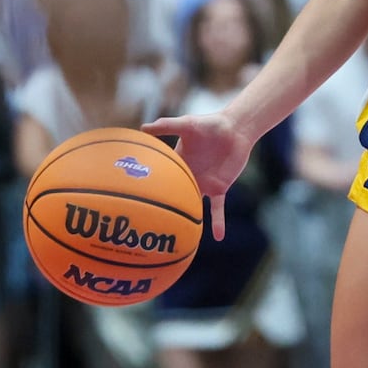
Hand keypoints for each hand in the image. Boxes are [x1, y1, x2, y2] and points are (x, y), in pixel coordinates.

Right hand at [142, 110, 254, 241]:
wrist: (236, 129)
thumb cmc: (210, 124)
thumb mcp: (187, 125)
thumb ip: (167, 126)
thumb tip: (142, 127)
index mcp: (177, 165)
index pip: (160, 179)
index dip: (147, 189)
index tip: (130, 203)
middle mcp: (188, 178)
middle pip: (174, 197)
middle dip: (161, 212)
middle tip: (145, 230)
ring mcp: (203, 185)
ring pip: (192, 208)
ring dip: (185, 223)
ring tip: (175, 243)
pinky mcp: (219, 188)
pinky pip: (217, 209)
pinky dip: (218, 222)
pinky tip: (218, 237)